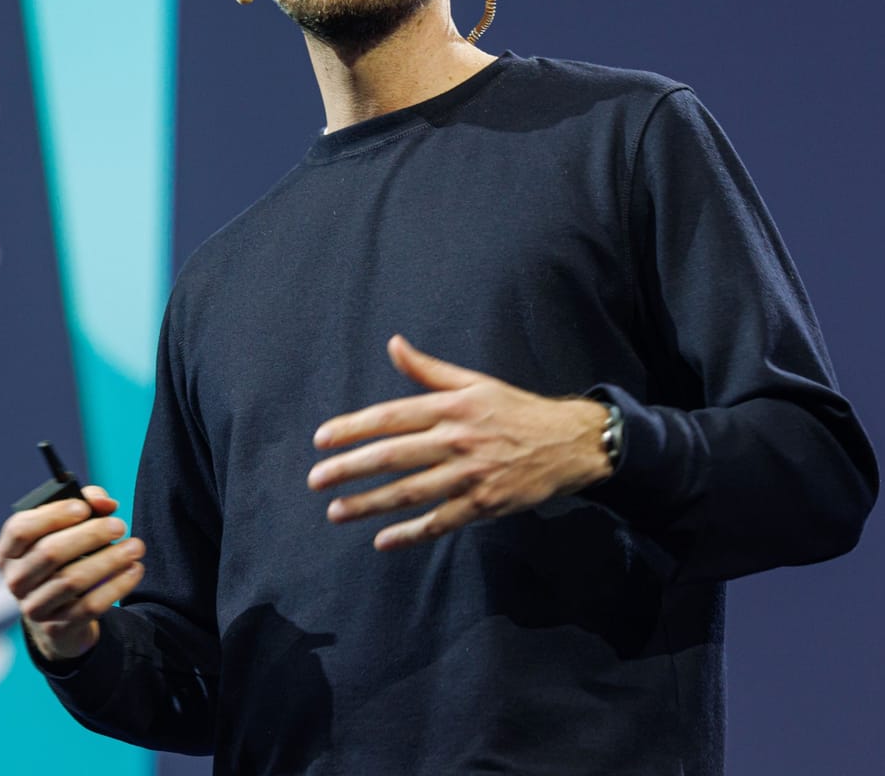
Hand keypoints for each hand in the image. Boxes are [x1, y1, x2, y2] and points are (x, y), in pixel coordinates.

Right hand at [0, 484, 145, 660]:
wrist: (58, 613)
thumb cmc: (62, 559)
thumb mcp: (64, 530)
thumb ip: (84, 504)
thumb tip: (105, 503)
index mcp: (8, 551)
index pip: (20, 529)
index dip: (52, 515)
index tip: (84, 508)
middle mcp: (15, 580)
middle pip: (50, 553)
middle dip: (89, 535)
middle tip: (119, 525)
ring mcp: (34, 607)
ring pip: (72, 580)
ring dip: (109, 560)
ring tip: (136, 547)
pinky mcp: (58, 628)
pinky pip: (89, 606)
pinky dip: (116, 586)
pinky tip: (134, 570)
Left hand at [307, 335, 612, 550]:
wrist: (568, 442)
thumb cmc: (515, 409)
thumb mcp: (473, 382)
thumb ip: (428, 370)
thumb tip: (394, 344)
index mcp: (450, 407)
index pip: (391, 417)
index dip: (353, 428)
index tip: (322, 440)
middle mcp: (457, 439)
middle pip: (393, 456)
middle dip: (349, 469)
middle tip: (316, 480)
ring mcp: (470, 474)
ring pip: (411, 491)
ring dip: (370, 504)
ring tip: (336, 512)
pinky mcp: (484, 504)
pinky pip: (441, 521)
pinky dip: (411, 533)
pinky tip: (383, 540)